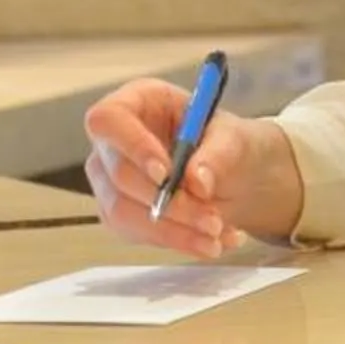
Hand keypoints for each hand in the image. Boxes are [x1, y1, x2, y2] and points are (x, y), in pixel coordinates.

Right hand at [83, 78, 303, 255]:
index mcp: (137, 102)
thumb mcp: (235, 138)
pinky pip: (138, 234)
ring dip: (173, 229)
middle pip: (118, 173)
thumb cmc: (228, 143)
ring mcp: (110, 180)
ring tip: (217, 234)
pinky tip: (209, 241)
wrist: (234, 176)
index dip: (132, 146)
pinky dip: (176, 241)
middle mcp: (113, 141)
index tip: (165, 174)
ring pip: (124, 212)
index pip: (109, 119)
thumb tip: (198, 182)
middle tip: (211, 218)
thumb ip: (218, 154)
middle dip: (166, 201)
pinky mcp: (120, 213)